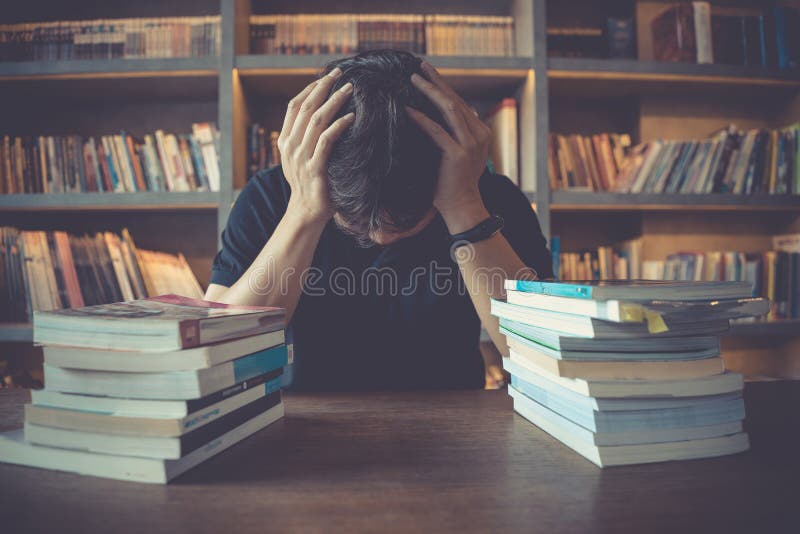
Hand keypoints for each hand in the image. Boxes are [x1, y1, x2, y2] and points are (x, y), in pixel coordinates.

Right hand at [277, 67, 354, 225]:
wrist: (306, 212)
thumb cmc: (310, 184)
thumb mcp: (301, 158)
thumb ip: (304, 139)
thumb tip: (319, 116)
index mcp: (285, 141)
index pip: (294, 106)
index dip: (310, 88)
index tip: (326, 77)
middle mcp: (290, 146)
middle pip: (305, 107)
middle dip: (323, 87)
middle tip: (340, 74)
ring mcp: (301, 157)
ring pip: (316, 120)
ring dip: (334, 101)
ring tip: (349, 89)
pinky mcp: (315, 169)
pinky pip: (326, 141)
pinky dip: (339, 126)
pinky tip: (350, 117)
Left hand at [406, 62, 491, 232]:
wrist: (461, 206)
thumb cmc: (453, 180)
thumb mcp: (459, 151)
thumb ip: (457, 133)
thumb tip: (451, 114)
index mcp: (480, 131)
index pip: (460, 102)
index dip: (443, 86)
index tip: (428, 72)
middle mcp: (479, 134)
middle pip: (455, 100)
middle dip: (437, 81)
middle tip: (420, 66)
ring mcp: (470, 144)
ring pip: (449, 109)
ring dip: (430, 92)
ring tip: (413, 80)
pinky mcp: (457, 154)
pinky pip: (437, 131)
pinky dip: (421, 118)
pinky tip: (408, 109)